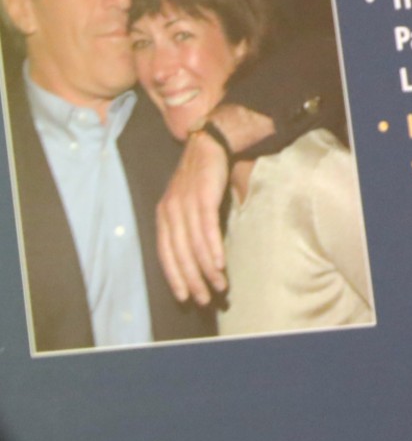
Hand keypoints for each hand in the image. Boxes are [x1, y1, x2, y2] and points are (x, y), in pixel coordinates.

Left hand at [156, 132, 229, 304]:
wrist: (209, 142)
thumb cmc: (201, 174)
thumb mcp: (188, 201)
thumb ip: (189, 225)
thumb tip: (200, 251)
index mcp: (163, 215)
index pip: (165, 254)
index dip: (174, 277)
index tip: (185, 296)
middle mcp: (169, 212)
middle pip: (179, 254)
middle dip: (191, 279)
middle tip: (203, 299)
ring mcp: (184, 204)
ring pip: (193, 245)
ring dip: (206, 270)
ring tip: (219, 286)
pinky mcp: (202, 197)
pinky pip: (206, 228)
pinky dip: (212, 248)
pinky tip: (219, 264)